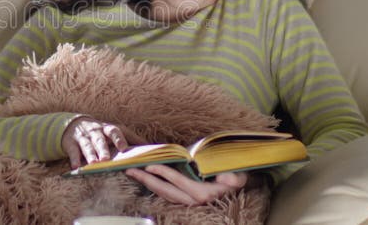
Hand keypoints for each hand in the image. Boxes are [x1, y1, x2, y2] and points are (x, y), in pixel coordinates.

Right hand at [62, 117, 134, 168]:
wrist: (74, 125)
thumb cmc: (100, 132)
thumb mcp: (113, 132)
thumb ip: (131, 138)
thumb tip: (150, 147)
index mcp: (107, 129)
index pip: (115, 131)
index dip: (119, 139)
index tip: (124, 148)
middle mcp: (95, 132)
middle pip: (99, 139)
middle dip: (103, 149)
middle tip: (106, 159)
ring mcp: (83, 137)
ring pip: (87, 145)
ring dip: (90, 154)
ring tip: (94, 163)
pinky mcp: (70, 143)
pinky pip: (72, 151)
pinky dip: (74, 159)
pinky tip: (76, 167)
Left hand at [125, 165, 255, 204]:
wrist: (238, 188)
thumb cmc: (236, 178)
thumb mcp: (238, 177)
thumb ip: (233, 178)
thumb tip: (228, 179)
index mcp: (204, 194)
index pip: (179, 182)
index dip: (164, 173)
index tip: (149, 165)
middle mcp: (194, 201)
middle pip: (165, 191)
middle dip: (146, 180)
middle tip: (130, 170)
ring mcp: (188, 202)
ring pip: (163, 194)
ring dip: (147, 183)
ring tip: (132, 173)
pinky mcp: (184, 200)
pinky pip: (166, 194)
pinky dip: (154, 186)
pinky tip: (145, 178)